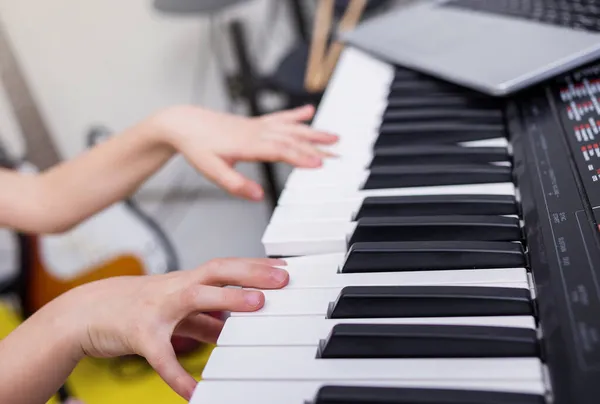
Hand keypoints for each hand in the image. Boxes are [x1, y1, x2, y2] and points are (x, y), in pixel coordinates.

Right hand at [46, 258, 288, 400]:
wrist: (86, 312)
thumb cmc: (136, 308)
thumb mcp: (174, 308)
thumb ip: (204, 317)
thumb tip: (234, 325)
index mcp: (184, 283)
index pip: (225, 267)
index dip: (255, 266)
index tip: (284, 268)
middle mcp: (174, 289)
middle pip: (216, 271)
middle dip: (250, 272)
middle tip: (283, 278)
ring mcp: (157, 309)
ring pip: (193, 298)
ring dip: (226, 300)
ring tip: (256, 306)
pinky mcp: (138, 335)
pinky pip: (161, 357)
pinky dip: (178, 376)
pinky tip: (196, 393)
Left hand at [154, 104, 337, 199]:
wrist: (184, 123)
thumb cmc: (197, 147)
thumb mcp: (212, 171)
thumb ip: (236, 184)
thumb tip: (258, 196)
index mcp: (248, 145)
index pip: (281, 151)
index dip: (301, 157)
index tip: (320, 164)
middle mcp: (257, 132)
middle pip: (293, 139)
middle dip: (317, 147)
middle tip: (339, 155)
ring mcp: (258, 126)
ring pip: (291, 128)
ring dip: (314, 132)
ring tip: (334, 137)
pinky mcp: (255, 122)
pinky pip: (280, 117)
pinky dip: (296, 115)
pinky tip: (309, 111)